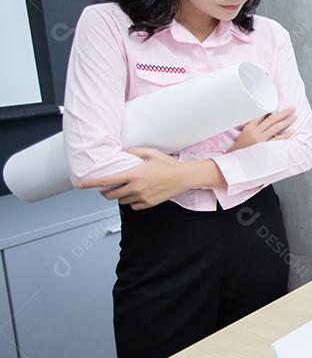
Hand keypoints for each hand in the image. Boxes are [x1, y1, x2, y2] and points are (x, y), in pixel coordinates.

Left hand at [78, 147, 199, 209]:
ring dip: (121, 196)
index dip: (91, 184)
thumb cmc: (168, 164)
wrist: (183, 177)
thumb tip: (125, 152)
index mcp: (133, 175)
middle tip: (109, 188)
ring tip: (127, 189)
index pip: (106, 180)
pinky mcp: (149, 203)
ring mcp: (142, 197)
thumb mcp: (150, 153)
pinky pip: (134, 206)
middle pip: (111, 195)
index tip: (80, 185)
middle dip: (106, 192)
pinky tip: (138, 195)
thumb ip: (134, 151)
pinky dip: (133, 202)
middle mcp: (135, 188)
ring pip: (122, 201)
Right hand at [228, 107, 295, 151]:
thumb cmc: (240, 148)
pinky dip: (285, 135)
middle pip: (272, 120)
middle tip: (292, 108)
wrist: (236, 162)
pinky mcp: (265, 148)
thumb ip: (254, 126)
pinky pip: (277, 140)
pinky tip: (292, 131)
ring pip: (275, 128)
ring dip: (286, 121)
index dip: (271, 109)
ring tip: (294, 117)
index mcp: (249, 128)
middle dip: (283, 113)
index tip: (279, 105)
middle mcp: (255, 133)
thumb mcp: (244, 134)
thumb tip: (265, 117)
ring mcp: (261, 140)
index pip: (261, 115)